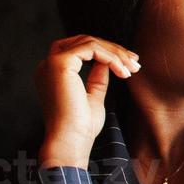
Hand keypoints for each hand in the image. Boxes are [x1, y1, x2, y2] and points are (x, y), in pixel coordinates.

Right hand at [34, 35, 139, 168]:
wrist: (71, 141)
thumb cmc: (81, 127)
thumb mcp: (93, 97)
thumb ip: (96, 78)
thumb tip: (106, 62)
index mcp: (52, 74)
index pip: (79, 50)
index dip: (106, 52)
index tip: (129, 64)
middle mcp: (47, 65)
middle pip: (84, 41)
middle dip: (113, 49)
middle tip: (135, 63)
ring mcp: (51, 63)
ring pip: (89, 42)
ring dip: (116, 53)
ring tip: (132, 69)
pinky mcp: (60, 63)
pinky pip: (91, 48)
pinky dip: (111, 57)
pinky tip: (123, 72)